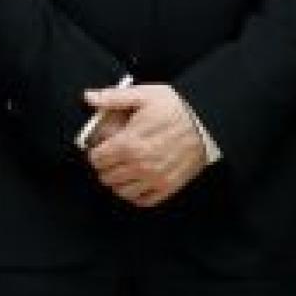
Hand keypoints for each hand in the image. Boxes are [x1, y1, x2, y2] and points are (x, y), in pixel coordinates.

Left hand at [83, 83, 208, 206]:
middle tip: (109, 158)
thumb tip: (89, 97)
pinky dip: (135, 195)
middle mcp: (140, 165)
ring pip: (122, 192)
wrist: (207, 122)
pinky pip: (143, 201)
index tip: (99, 148)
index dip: (95, 152)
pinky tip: (136, 182)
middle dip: (104, 167)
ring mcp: (154, 178)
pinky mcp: (168, 187)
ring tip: (121, 170)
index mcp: (129, 143)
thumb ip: (112, 98)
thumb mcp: (143, 95)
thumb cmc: (176, 108)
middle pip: (107, 177)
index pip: (97, 159)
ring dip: (117, 182)